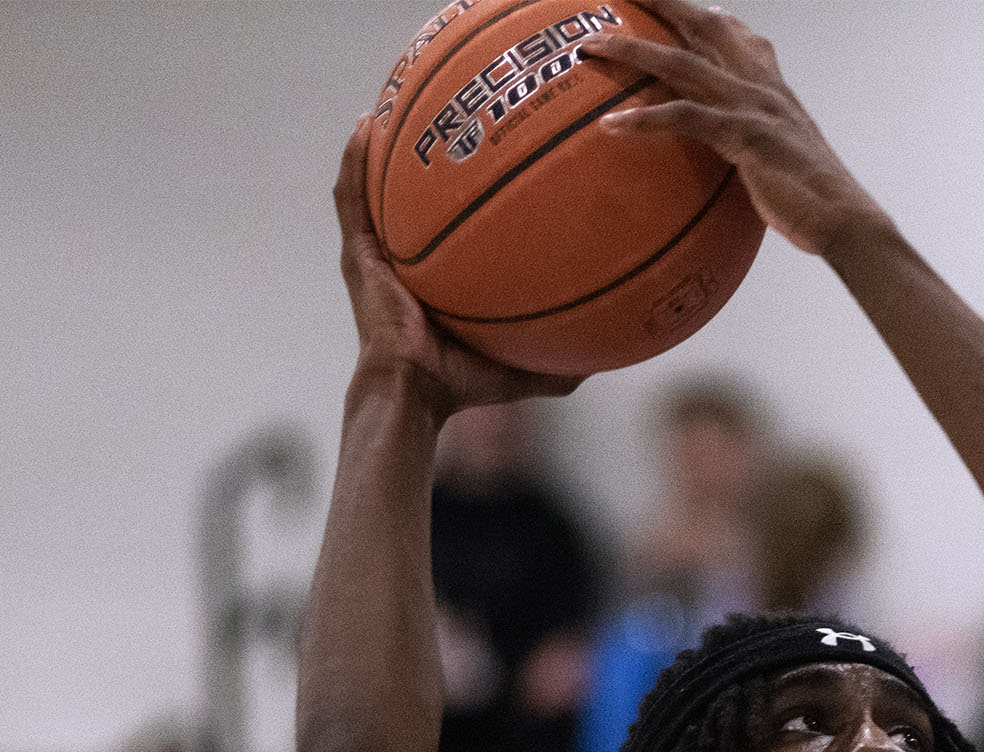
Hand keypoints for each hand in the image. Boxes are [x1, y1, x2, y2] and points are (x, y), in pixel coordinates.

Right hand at [333, 121, 580, 416]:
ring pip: (372, 187)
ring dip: (379, 147)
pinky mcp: (357, 253)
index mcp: (433, 282)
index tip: (480, 167)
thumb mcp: (520, 370)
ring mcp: (375, 255)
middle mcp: (401, 262)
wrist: (414, 389)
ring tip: (391, 104)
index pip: (446, 231)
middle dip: (419, 161)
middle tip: (440, 120)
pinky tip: (366, 126)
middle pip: (408, 200)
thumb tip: (604, 361)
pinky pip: (352, 197)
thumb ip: (557, 363)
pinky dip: (356, 160)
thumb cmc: (460, 385)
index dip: (458, 200)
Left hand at [587, 0, 882, 256]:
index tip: (666, 5)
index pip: (729, 31)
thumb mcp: (781, 156)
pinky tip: (613, 126)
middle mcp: (760, 84)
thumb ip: (750, 140)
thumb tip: (723, 153)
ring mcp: (753, 107)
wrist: (848, 221)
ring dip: (632, 51)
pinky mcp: (745, 136)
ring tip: (591, 48)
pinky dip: (645, 121)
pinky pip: (685, 119)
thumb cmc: (814, 201)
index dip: (695, 13)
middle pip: (700, 25)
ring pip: (681, 64)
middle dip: (659, 4)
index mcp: (771, 84)